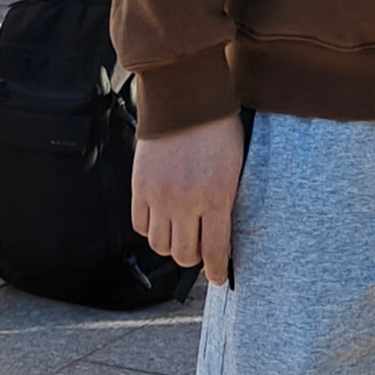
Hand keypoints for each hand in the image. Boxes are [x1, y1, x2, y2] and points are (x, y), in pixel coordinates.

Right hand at [131, 114, 245, 286]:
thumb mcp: (234, 168)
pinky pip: (141, 225)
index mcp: (216, 197)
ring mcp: (159, 196)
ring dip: (172, 244)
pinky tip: (162, 217)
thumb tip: (222, 232)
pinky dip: (151, 228)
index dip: (215, 270)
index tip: (217, 276)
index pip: (214, 251)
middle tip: (200, 248)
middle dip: (194, 257)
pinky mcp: (139, 187)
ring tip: (180, 232)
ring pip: (160, 245)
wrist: (185, 98)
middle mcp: (185, 202)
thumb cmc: (218, 129)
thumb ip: (226, 201)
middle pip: (184, 255)